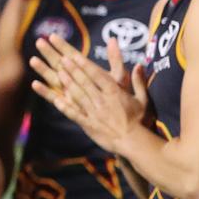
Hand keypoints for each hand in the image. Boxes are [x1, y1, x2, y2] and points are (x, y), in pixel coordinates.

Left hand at [28, 34, 142, 154]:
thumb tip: (139, 64)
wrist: (134, 143)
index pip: (97, 75)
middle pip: (85, 82)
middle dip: (73, 70)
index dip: (85, 65)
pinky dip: (65, 107)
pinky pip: (75, 114)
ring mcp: (94, 113)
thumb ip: (139, 81)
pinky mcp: (89, 125)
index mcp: (114, 93)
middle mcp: (102, 101)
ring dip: (68, 84)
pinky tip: (56, 99)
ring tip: (58, 73)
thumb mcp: (143, 99)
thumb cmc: (140, 121)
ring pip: (78, 96)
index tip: (75, 56)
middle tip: (61, 59)